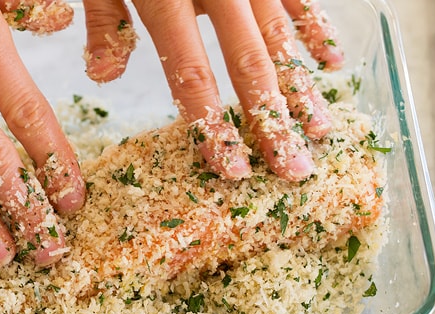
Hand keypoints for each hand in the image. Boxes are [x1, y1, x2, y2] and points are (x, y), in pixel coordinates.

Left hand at [82, 0, 343, 181]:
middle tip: (294, 169)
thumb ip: (103, 22)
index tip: (229, 170)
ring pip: (282, 33)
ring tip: (322, 130)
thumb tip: (102, 78)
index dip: (212, 127)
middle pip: (250, 65)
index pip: (192, 77)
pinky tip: (332, 60)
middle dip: (273, 121)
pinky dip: (315, 27)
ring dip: (302, 85)